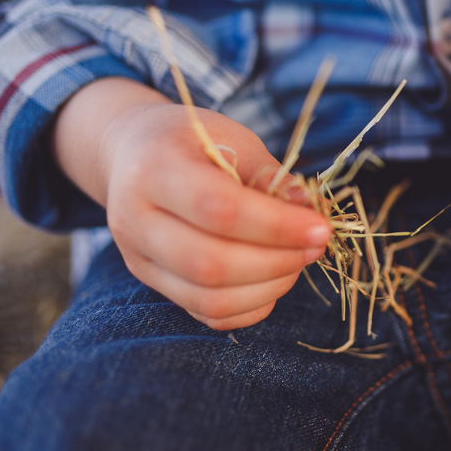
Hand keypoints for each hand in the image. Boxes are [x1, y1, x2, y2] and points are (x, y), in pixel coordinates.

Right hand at [54, 78, 330, 329]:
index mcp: (154, 169)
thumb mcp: (231, 137)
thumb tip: (308, 211)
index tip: (320, 227)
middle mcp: (134, 220)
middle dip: (277, 262)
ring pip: (208, 298)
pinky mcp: (152, 282)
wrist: (131, 152)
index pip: (219, 209)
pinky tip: (274, 278)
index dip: (277, 226)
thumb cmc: (191, 141)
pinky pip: (206, 313)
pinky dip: (251, 306)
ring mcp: (138, 258)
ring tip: (298, 260)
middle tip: (315, 246)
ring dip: (269, 287)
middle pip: (210, 264)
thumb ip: (269, 174)